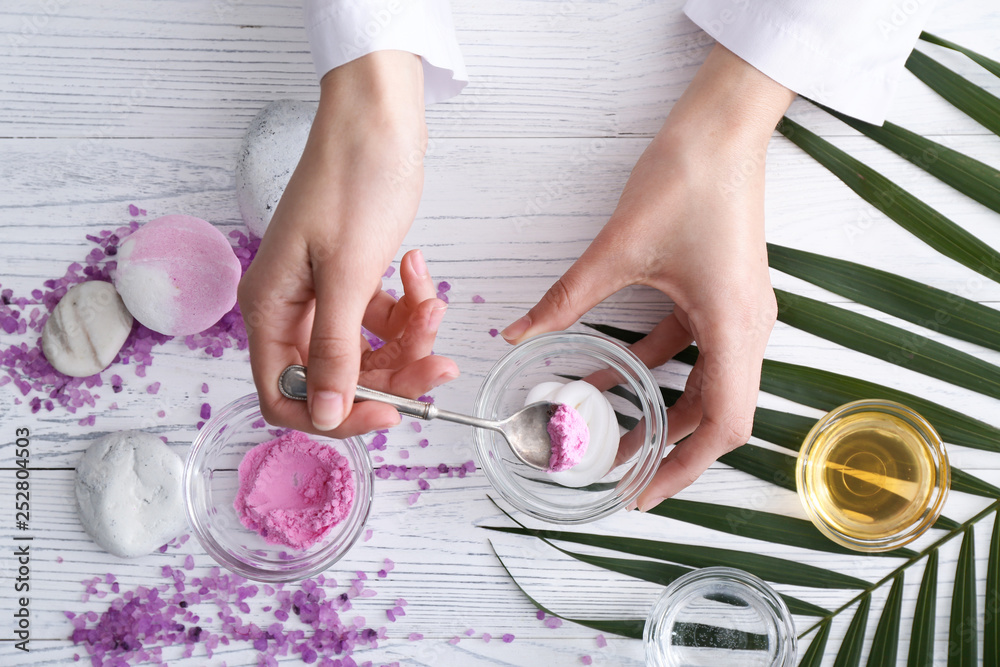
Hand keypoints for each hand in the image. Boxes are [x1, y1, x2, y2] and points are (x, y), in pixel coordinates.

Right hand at [239, 51, 458, 436]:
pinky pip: (381, 317)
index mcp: (270, 309)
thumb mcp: (347, 275)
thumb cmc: (352, 180)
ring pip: (368, 349)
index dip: (337, 414)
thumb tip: (327, 415)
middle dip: (395, 373)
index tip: (389, 411)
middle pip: (339, 377)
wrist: (378, 118)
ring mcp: (323, 292)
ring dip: (409, 337)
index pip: (288, 396)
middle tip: (439, 362)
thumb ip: (336, 352)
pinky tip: (420, 275)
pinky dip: (408, 306)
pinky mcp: (352, 277)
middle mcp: (291, 307)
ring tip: (434, 302)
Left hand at [502, 45, 794, 508]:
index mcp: (734, 325)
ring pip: (705, 382)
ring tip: (611, 433)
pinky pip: (693, 346)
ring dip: (660, 408)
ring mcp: (739, 311)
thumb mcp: (618, 250)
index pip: (724, 423)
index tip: (644, 492)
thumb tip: (518, 332)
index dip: (686, 468)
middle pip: (717, 412)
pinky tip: (608, 373)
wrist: (721, 128)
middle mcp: (747, 326)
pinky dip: (656, 367)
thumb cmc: (687, 180)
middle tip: (623, 475)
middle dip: (670, 448)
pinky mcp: (723, 294)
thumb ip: (566, 299)